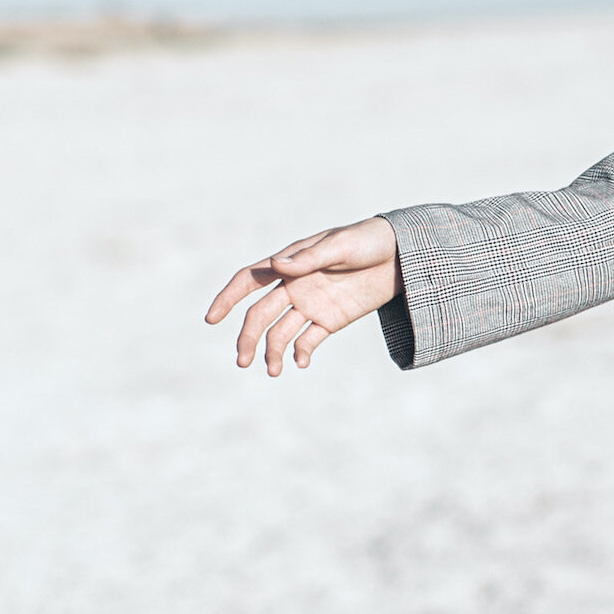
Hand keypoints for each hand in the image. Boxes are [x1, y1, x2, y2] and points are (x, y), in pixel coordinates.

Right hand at [205, 217, 400, 375]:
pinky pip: (308, 340)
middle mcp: (295, 286)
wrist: (402, 256)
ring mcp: (311, 305)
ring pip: (281, 332)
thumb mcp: (341, 246)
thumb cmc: (368, 241)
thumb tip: (276, 265)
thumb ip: (310, 259)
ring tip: (273, 372)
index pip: (249, 279)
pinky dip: (301, 353)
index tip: (211, 319)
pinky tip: (300, 363)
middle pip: (260, 315)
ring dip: (273, 352)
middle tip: (241, 361)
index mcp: (290, 263)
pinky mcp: (331, 320)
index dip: (227, 297)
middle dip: (248, 337)